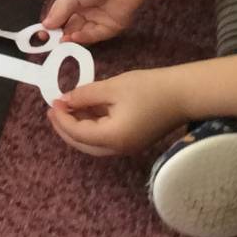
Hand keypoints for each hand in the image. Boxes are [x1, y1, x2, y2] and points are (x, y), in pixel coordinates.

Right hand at [42, 0, 143, 44]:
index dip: (53, 23)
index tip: (43, 33)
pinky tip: (75, 37)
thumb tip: (45, 25)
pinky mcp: (111, 26)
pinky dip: (85, 37)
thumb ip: (59, 11)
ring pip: (83, 32)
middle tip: (51, 41)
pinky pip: (96, 35)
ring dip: (72, 37)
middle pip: (71, 25)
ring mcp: (99, 18)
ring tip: (62, 40)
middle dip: (61, 33)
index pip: (61, 14)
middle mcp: (86, 8)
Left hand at [48, 69, 187, 156]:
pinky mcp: (133, 140)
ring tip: (67, 107)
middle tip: (54, 109)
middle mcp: (118, 149)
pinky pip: (105, 138)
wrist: (183, 94)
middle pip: (82, 144)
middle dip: (65, 128)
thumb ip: (85, 95)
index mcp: (112, 137)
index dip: (61, 118)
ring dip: (78, 127)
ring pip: (93, 144)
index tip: (52, 101)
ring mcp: (127, 147)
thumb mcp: (112, 87)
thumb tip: (65, 100)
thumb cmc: (148, 88)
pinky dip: (92, 126)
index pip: (77, 133)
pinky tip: (86, 109)